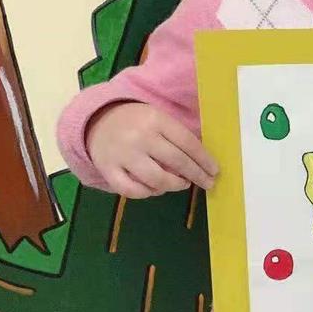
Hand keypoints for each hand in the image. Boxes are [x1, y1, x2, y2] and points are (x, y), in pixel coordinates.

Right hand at [86, 101, 217, 198]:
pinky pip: (132, 190)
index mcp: (155, 120)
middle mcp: (140, 137)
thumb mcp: (158, 118)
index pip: (187, 142)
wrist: (97, 120)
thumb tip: (202, 162)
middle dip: (196, 175)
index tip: (215, 171)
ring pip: (156, 180)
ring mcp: (123, 155)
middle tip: (207, 183)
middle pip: (176, 162)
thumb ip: (176, 136)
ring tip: (181, 184)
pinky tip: (156, 189)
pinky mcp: (108, 170)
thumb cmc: (137, 121)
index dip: (204, 159)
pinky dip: (148, 193)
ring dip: (174, 185)